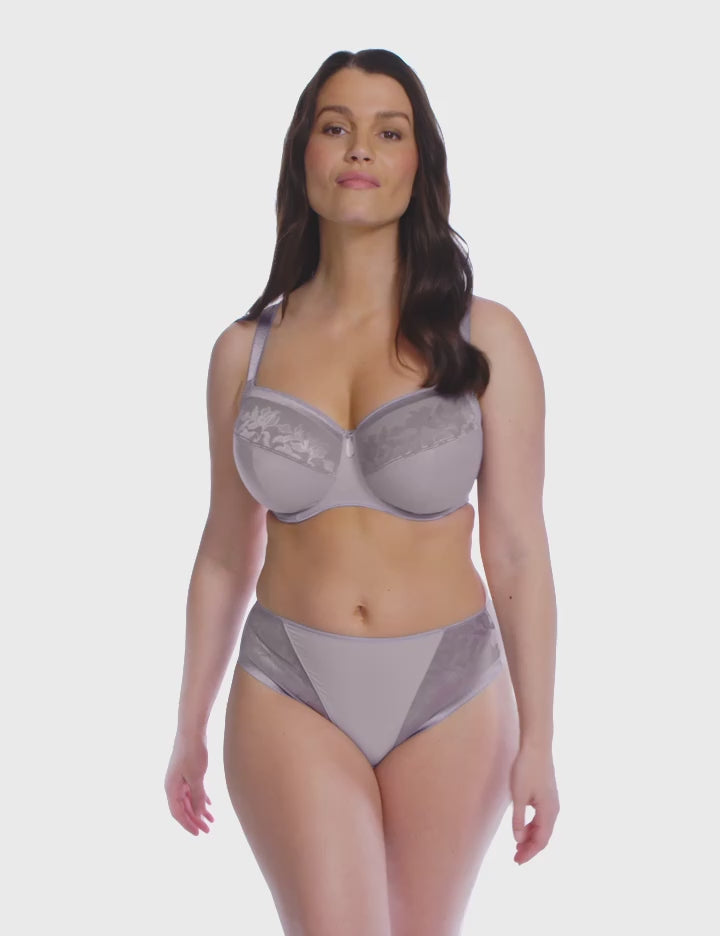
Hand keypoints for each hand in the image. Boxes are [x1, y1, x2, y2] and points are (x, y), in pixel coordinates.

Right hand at [164, 731, 214, 835]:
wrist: (191, 730)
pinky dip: (200, 798)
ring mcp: (179, 778)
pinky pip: (192, 790)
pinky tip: (209, 805)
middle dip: (195, 819)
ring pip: (189, 799)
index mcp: (171, 788)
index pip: (177, 813)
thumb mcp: (196, 777)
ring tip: (212, 820)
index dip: (187, 824)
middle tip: (208, 830)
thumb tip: (197, 814)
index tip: (198, 833)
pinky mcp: (186, 771)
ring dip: (199, 810)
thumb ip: (197, 797)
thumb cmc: (192, 752)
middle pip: (183, 808)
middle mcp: (173, 785)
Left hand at [510, 742, 558, 864]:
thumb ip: (519, 819)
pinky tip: (524, 828)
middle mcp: (554, 809)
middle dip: (530, 848)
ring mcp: (552, 802)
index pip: (541, 840)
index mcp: (549, 812)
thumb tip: (518, 839)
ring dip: (531, 838)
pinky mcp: (548, 796)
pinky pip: (542, 818)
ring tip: (517, 846)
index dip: (529, 853)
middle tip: (515, 858)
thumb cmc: (526, 769)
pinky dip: (534, 827)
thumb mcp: (518, 796)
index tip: (517, 861)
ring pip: (543, 827)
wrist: (537, 746)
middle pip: (544, 836)